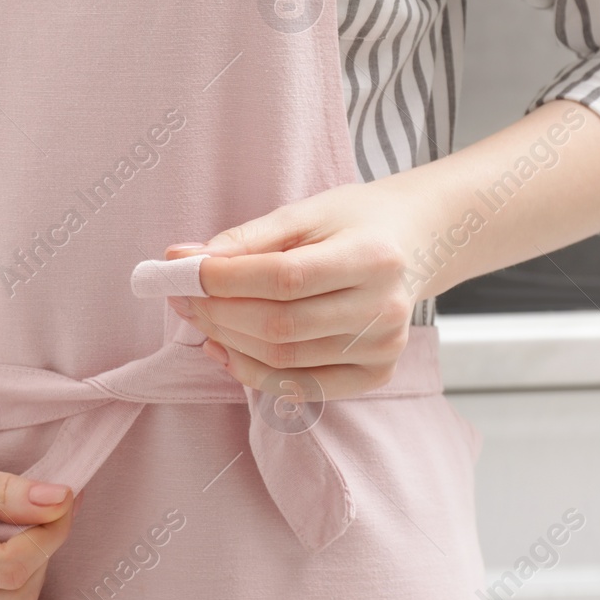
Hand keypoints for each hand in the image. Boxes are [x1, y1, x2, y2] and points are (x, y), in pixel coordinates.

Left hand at [168, 181, 424, 399]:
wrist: (419, 243)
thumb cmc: (356, 222)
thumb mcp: (306, 213)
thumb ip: (247, 238)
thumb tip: (183, 261)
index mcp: (372, 257)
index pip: (285, 278)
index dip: (226, 279)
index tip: (183, 269)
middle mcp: (385, 308)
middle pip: (280, 326)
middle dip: (217, 311)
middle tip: (180, 294)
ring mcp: (384, 348)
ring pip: (284, 361)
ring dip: (226, 340)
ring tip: (197, 314)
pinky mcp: (376, 373)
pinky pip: (301, 386)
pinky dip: (252, 372)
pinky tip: (224, 348)